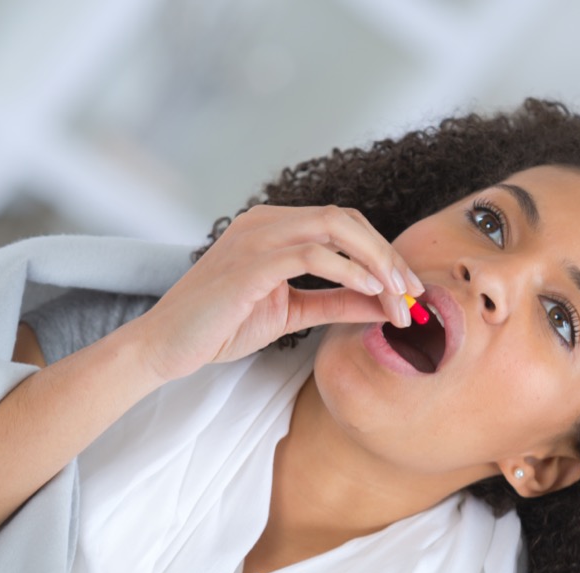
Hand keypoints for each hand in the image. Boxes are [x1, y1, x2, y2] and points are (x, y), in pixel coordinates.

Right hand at [135, 205, 423, 381]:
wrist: (166, 346)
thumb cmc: (219, 327)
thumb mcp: (291, 313)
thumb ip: (336, 303)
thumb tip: (384, 305)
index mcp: (273, 227)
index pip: (341, 224)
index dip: (380, 252)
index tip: (407, 289)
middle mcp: (265, 221)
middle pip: (346, 219)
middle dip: (387, 254)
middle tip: (413, 292)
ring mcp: (256, 236)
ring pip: (336, 228)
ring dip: (377, 262)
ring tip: (399, 297)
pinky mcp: (251, 262)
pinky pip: (313, 254)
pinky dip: (349, 272)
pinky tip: (370, 293)